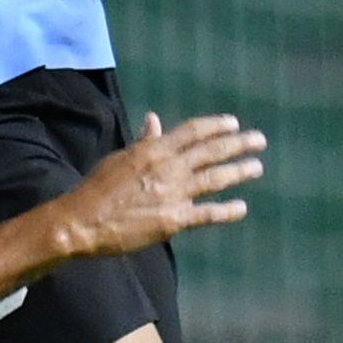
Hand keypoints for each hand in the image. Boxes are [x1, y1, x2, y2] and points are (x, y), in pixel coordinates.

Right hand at [50, 112, 264, 259]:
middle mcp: (168, 168)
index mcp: (154, 150)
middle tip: (259, 140)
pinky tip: (241, 208)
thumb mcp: (121, 158)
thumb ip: (144, 142)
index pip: (193, 131)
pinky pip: (207, 214)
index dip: (216, 126)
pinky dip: (227, 211)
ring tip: (256, 166)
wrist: (83, 220)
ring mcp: (173, 193)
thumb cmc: (97, 188)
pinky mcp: (174, 220)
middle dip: (238, 144)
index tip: (233, 124)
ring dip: (239, 171)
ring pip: (215, 178)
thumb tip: (154, 121)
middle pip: (211, 151)